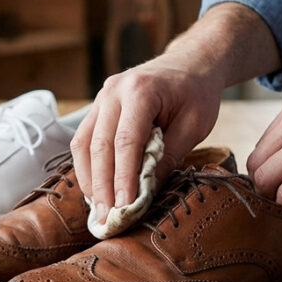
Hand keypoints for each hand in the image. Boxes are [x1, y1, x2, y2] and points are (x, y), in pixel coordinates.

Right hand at [72, 3, 280, 221]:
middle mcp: (113, 91)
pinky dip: (88, 167)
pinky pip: (84, 140)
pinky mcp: (98, 107)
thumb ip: (168, 156)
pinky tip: (95, 190)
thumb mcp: (194, 126)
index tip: (124, 206)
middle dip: (102, 185)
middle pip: (99, 145)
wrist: (190, 63)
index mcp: (141, 90)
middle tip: (107, 218)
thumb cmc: (196, 93)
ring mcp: (101, 97)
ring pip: (84, 144)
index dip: (123, 177)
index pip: (126, 141)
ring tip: (98, 210)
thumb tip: (145, 192)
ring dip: (89, 179)